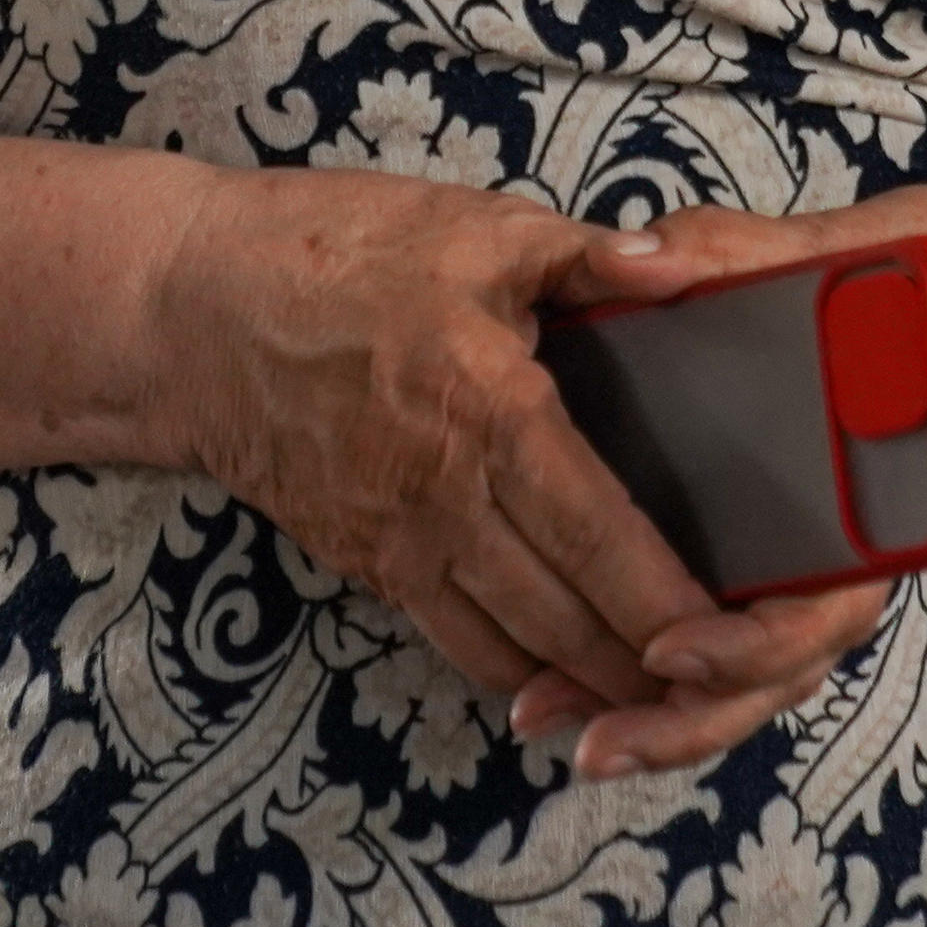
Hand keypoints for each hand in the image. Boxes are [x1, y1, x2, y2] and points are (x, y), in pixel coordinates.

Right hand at [132, 168, 720, 719]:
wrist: (185, 311)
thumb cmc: (331, 252)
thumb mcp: (473, 227)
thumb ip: (587, 256)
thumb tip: (684, 271)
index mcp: (491, 413)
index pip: (602, 538)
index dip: (673, 603)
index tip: (741, 635)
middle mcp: (447, 500)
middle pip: (567, 618)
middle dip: (651, 669)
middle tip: (731, 684)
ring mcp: (398, 543)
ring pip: (512, 650)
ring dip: (589, 686)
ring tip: (665, 699)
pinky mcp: (363, 560)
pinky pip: (453, 641)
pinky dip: (514, 672)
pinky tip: (560, 677)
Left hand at [491, 202, 926, 776]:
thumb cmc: (888, 291)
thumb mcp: (812, 255)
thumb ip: (730, 255)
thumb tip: (647, 260)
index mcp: (878, 498)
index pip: (828, 608)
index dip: (749, 646)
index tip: (671, 650)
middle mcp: (849, 555)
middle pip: (772, 675)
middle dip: (682, 717)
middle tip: (594, 735)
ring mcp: (804, 572)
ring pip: (739, 683)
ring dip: (654, 718)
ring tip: (558, 728)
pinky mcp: (758, 572)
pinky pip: (713, 652)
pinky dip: (646, 679)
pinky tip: (567, 689)